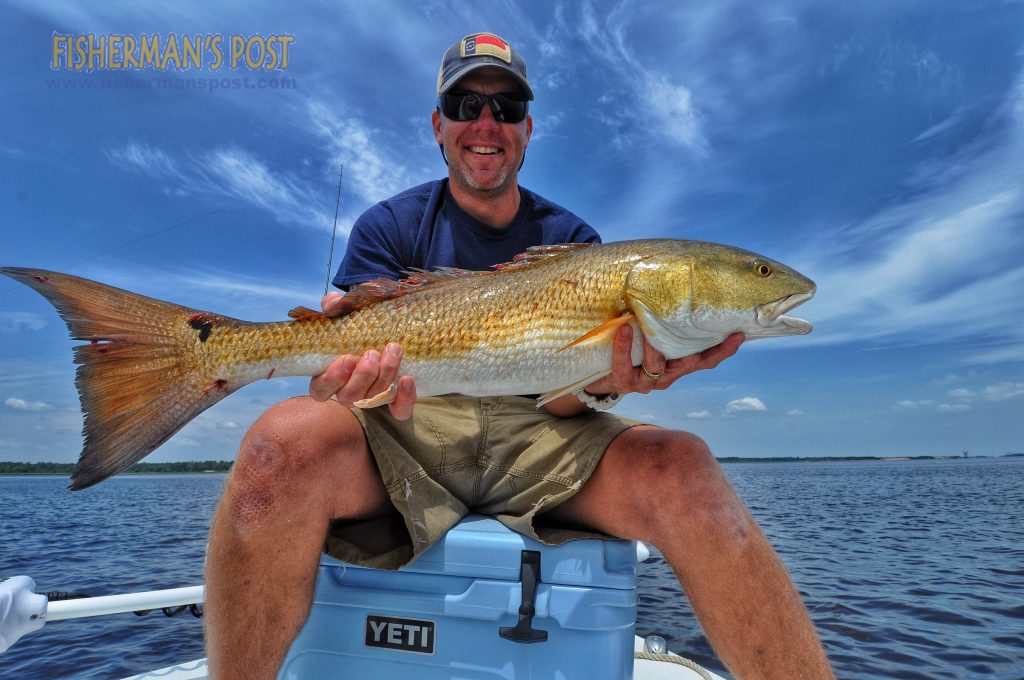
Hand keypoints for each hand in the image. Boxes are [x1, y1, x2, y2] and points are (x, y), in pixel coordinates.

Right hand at [311, 293, 416, 418]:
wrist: (392, 332)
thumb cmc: (360, 327)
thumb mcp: (347, 314)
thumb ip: (336, 307)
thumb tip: (332, 302)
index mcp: (330, 376)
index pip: (320, 390)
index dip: (331, 379)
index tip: (347, 358)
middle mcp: (349, 392)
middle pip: (349, 396)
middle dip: (363, 376)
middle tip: (373, 353)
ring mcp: (372, 399)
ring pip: (374, 398)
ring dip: (385, 375)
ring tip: (393, 350)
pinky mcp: (395, 402)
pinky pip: (399, 411)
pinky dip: (404, 398)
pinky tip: (407, 379)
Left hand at [583, 325, 743, 396]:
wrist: (598, 374)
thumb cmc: (629, 348)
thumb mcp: (649, 336)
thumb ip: (663, 321)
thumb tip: (677, 285)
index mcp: (677, 365)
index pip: (706, 359)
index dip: (723, 350)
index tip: (739, 334)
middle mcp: (666, 376)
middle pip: (690, 364)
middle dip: (702, 349)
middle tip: (708, 328)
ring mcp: (645, 382)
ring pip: (657, 364)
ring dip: (654, 343)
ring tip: (646, 321)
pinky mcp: (623, 382)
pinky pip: (625, 364)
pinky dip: (624, 346)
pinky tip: (624, 328)